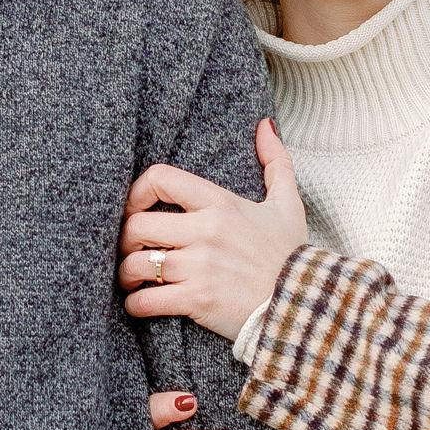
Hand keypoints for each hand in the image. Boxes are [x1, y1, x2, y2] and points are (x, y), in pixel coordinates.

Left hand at [120, 120, 306, 340]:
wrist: (304, 304)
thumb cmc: (291, 255)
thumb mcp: (288, 203)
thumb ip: (276, 161)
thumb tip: (265, 125)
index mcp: (220, 203)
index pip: (161, 178)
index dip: (137, 192)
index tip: (136, 208)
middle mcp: (206, 230)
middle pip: (138, 224)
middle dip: (126, 239)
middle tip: (131, 249)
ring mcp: (200, 266)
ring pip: (136, 264)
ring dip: (126, 274)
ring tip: (131, 279)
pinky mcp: (197, 300)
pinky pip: (146, 300)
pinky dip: (135, 304)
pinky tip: (140, 304)